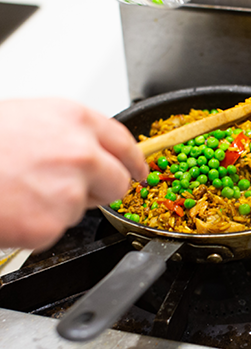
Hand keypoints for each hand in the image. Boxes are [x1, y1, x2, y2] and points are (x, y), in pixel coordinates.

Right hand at [0, 98, 147, 251]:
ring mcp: (68, 190)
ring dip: (62, 205)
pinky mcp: (52, 224)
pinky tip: (15, 208)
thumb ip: (69, 134)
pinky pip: (57, 229)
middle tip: (74, 189)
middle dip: (102, 189)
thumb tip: (93, 150)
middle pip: (118, 182)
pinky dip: (39, 225)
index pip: (124, 143)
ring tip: (23, 189)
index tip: (139, 171)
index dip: (134, 160)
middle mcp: (80, 153)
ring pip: (85, 208)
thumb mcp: (29, 119)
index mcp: (75, 119)